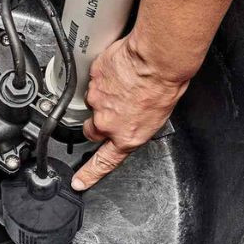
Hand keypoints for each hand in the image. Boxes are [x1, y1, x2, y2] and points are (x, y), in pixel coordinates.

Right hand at [71, 36, 188, 190]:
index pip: (104, 162)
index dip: (89, 173)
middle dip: (99, 122)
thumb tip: (133, 120)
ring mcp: (97, 100)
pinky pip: (95, 79)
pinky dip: (105, 75)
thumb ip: (137, 124)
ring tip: (124, 83)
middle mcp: (108, 123)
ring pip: (94, 101)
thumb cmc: (164, 87)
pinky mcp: (93, 79)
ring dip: (105, 95)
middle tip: (113, 109)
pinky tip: (119, 70)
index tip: (78, 182)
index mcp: (127, 137)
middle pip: (92, 129)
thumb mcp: (158, 117)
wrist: (156, 61)